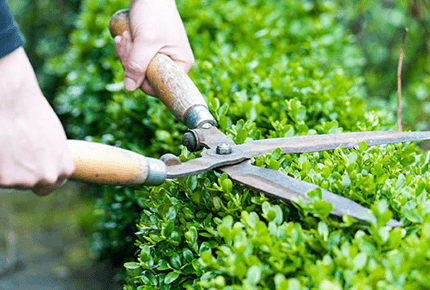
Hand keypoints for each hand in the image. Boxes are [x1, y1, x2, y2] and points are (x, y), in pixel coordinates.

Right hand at [0, 47, 74, 195]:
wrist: (12, 99)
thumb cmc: (32, 113)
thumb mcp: (53, 138)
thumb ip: (52, 156)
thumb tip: (46, 163)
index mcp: (64, 168)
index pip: (53, 183)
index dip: (40, 176)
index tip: (33, 169)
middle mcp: (48, 177)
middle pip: (30, 184)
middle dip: (21, 172)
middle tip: (14, 151)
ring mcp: (26, 180)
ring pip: (11, 180)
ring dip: (6, 167)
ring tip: (6, 142)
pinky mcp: (4, 179)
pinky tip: (0, 146)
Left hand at [114, 0, 193, 95]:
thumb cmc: (154, 14)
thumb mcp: (146, 41)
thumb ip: (138, 64)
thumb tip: (129, 87)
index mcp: (181, 64)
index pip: (162, 86)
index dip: (144, 80)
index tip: (133, 64)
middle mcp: (173, 63)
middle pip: (147, 79)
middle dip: (131, 62)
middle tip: (128, 41)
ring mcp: (160, 57)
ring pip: (137, 70)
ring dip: (126, 54)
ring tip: (126, 36)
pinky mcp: (148, 51)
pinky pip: (134, 60)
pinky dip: (126, 50)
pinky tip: (124, 36)